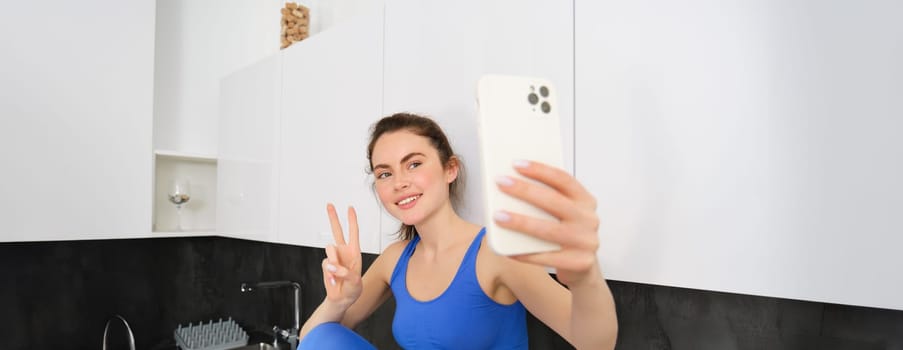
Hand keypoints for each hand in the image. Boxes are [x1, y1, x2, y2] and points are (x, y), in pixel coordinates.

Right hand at [321, 204, 362, 308]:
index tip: (350, 208)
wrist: (342, 299)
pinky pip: (325, 264)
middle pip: (337, 231)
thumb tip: (332, 266)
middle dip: (333, 217)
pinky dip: (329, 273)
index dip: (352, 220)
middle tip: (330, 205)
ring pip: (329, 249)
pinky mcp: (325, 265)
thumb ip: (346, 273)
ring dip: (333, 260)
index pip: (353, 232)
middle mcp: (343, 252)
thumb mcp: (355, 282)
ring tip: (338, 273)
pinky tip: (334, 279)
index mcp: (354, 252)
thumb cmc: (353, 289)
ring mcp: (333, 258)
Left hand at [493, 160, 601, 286]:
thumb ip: (546, 199)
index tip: (517, 164)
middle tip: (501, 183)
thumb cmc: (565, 233)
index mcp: (585, 200)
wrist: (583, 267)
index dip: (540, 170)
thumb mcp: (563, 212)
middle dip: (525, 190)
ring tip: (498, 216)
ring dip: (520, 222)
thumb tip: (512, 184)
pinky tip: (508, 248)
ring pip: (548, 230)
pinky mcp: (579, 262)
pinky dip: (524, 253)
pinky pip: (545, 257)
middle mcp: (588, 219)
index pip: (563, 179)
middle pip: (554, 201)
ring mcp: (586, 242)